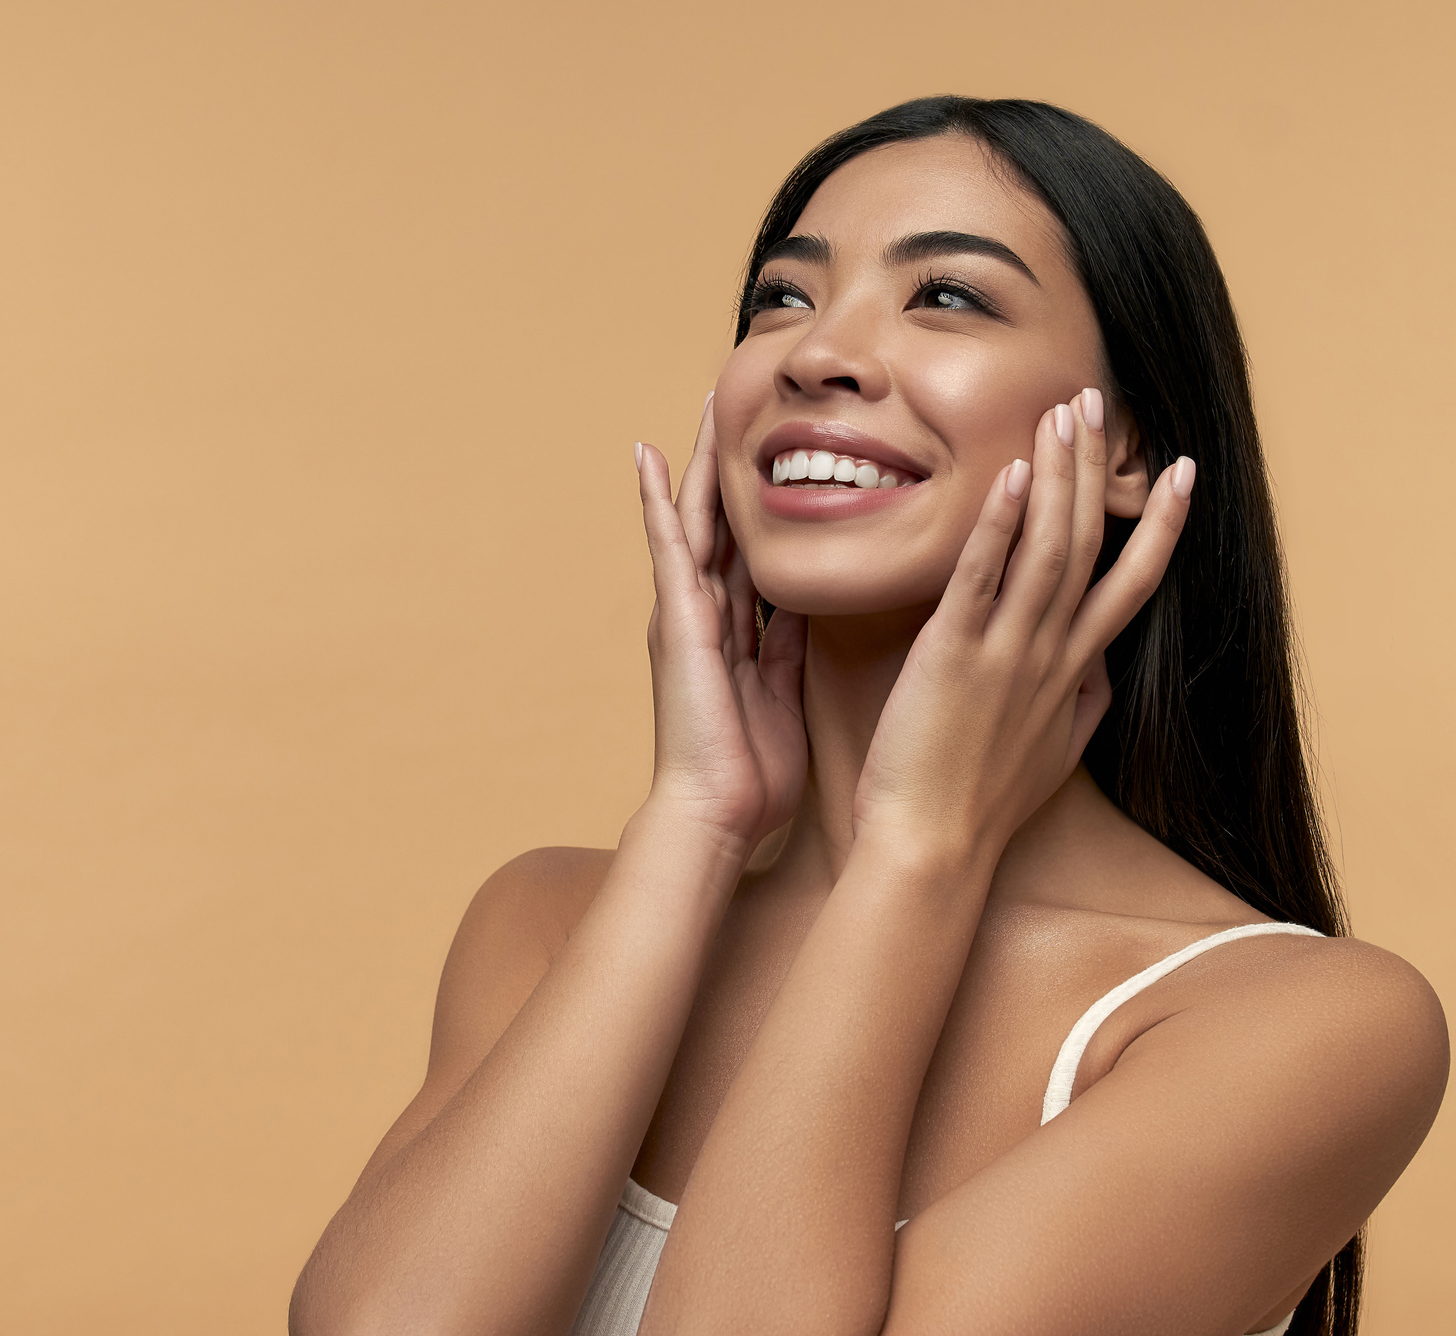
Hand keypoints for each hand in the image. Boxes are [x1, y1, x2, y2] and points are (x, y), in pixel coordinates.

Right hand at [634, 395, 808, 849]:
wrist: (716, 813)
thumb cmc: (751, 774)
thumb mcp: (783, 695)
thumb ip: (788, 649)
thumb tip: (806, 608)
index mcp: (734, 632)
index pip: (751, 551)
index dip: (765, 503)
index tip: (781, 456)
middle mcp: (704, 613)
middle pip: (722, 521)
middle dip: (732, 465)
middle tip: (740, 402)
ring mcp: (685, 612)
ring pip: (697, 518)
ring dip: (701, 461)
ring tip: (705, 403)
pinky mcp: (675, 617)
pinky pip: (668, 546)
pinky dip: (657, 500)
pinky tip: (649, 455)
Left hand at [852, 389, 1193, 865]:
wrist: (933, 850)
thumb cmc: (979, 806)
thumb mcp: (1053, 753)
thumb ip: (1081, 704)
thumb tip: (1101, 673)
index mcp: (1074, 673)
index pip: (1132, 584)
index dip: (1161, 525)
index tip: (1181, 470)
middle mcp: (1051, 654)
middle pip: (1090, 545)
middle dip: (1099, 470)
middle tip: (1098, 402)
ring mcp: (1007, 653)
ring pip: (1048, 549)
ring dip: (1059, 476)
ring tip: (1064, 414)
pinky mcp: (954, 656)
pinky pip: (983, 578)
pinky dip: (1001, 524)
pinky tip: (1011, 473)